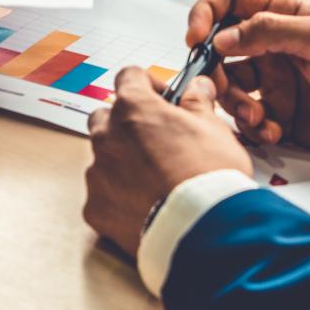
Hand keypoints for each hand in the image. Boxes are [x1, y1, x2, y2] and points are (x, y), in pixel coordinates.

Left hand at [83, 68, 251, 256]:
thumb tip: (197, 87)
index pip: (129, 77)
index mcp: (134, 108)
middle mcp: (107, 136)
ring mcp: (98, 173)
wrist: (205, 232)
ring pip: (103, 157)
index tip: (163, 99)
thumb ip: (198, 103)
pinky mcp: (95, 208)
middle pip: (107, 117)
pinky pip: (102, 194)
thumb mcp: (214, 129)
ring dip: (122, 161)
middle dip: (128, 124)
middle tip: (158, 140)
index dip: (148, 85)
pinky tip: (145, 205)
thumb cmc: (210, 177)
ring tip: (155, 179)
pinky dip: (118, 197)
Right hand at [188, 0, 309, 161]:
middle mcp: (273, 46)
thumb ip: (270, 32)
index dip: (206, 14)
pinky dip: (252, 128)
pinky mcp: (280, 114)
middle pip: (219, 49)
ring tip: (256, 117)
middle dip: (213, 70)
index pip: (228, 0)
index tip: (197, 39)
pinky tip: (272, 131)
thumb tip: (223, 38)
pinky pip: (248, 120)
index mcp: (284, 14)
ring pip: (228, 88)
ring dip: (233, 104)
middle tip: (221, 89)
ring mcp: (275, 81)